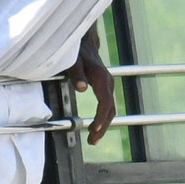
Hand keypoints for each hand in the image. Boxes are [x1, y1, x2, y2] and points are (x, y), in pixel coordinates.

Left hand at [66, 23, 114, 145]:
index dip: (101, 116)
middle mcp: (108, 82)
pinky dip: (104, 118)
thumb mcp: (73, 61)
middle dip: (102, 126)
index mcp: (100, 77)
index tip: (94, 128)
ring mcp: (108, 85)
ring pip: (111, 108)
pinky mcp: (106, 87)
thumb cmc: (78, 52)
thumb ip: (77, 74)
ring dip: (104, 125)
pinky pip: (108, 105)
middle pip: (110, 108)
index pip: (105, 101)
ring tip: (93, 139)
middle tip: (92, 141)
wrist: (86, 42)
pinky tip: (96, 126)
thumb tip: (82, 89)